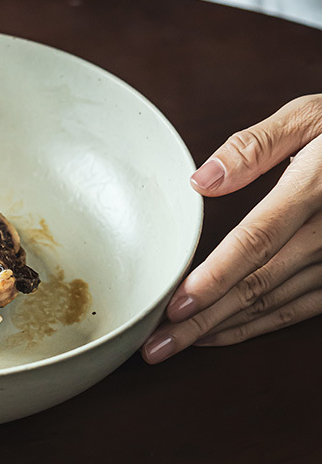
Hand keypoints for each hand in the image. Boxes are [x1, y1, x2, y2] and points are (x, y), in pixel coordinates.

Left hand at [142, 95, 321, 363]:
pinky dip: (258, 325)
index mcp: (316, 187)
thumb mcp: (309, 118)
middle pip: (258, 284)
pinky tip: (221, 333)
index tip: (177, 303)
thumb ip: (254, 146)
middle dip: (203, 320)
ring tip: (176, 344)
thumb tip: (201, 179)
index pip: (257, 240)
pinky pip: (300, 309)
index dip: (216, 276)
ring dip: (223, 329)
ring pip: (275, 304)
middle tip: (157, 345)